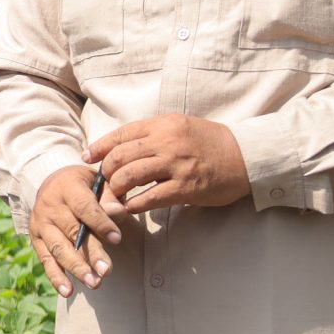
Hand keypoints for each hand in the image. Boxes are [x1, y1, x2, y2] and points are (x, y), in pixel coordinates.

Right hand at [26, 165, 123, 298]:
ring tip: (94, 283)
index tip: (117, 239)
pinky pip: (45, 260)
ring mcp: (40, 223)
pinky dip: (56, 277)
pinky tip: (68, 291)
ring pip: (58, 248)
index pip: (84, 207)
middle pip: (71, 231)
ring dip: (75, 267)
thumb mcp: (98, 183)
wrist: (53, 183)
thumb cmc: (85, 186)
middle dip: (90, 253)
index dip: (100, 223)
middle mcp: (49, 205)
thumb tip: (118, 212)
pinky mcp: (36, 239)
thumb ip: (109, 198)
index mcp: (67, 187)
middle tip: (107, 271)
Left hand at [90, 114, 251, 213]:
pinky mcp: (186, 187)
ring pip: (130, 177)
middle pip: (119, 157)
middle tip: (104, 183)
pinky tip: (130, 208)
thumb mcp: (179, 127)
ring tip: (115, 196)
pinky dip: (135, 205)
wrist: (246, 156)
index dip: (99, 148)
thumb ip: (152, 136)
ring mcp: (176, 165)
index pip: (120, 135)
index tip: (88, 158)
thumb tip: (120, 149)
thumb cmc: (209, 142)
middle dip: (106, 172)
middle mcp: (166, 142)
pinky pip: (150, 198)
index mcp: (162, 125)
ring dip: (116, 189)